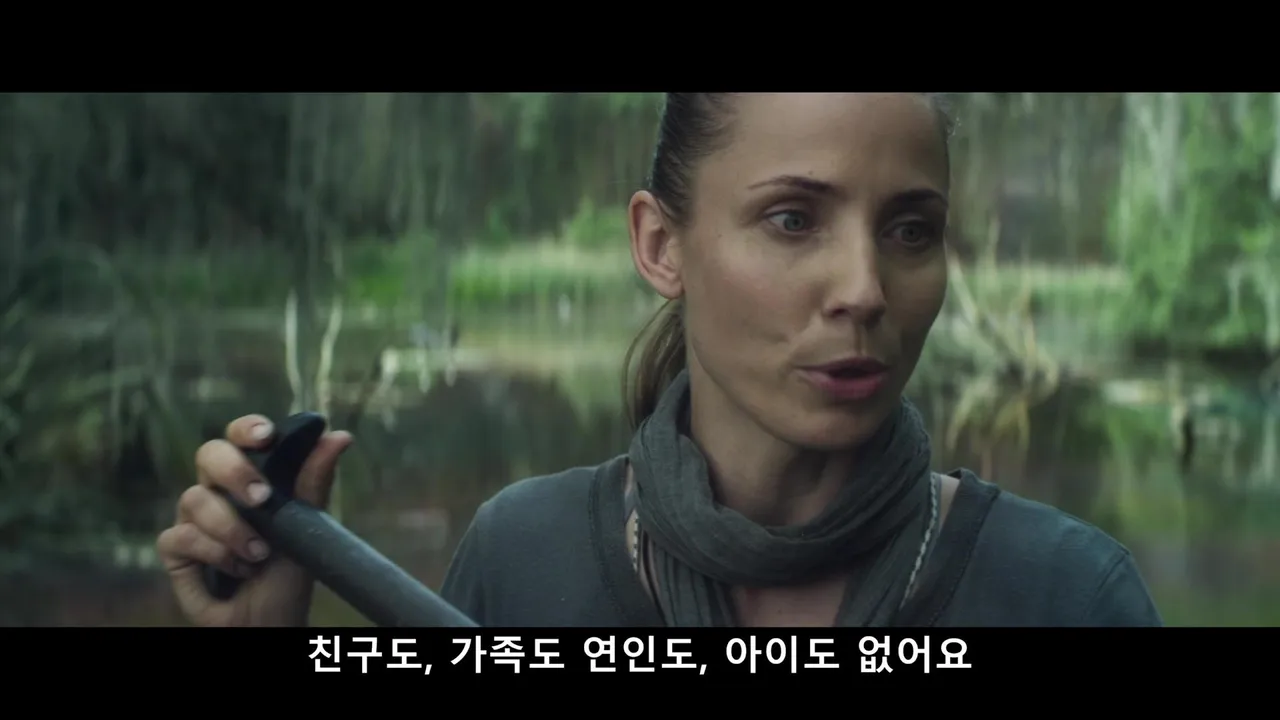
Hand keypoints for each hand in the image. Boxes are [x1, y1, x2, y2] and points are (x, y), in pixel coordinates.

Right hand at [156, 414, 351, 625]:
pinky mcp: (175, 548)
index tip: (265, 435)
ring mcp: (193, 517)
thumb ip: (314, 482)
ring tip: (259, 554)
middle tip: (262, 498)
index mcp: (251, 476)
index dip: (247, 428)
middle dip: (234, 471)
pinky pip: (181, 535)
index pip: (241, 437)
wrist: (271, 618)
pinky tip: (236, 568)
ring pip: (195, 498)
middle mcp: (218, 490)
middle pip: (208, 454)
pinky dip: (213, 553)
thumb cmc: (288, 571)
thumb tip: (340, 437)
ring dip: (232, 529)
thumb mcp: (307, 526)